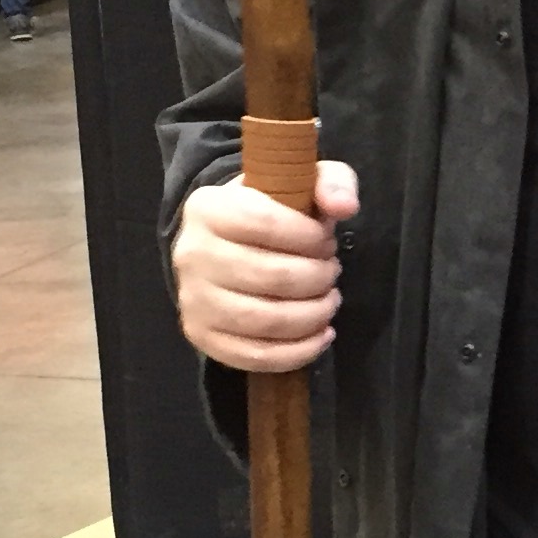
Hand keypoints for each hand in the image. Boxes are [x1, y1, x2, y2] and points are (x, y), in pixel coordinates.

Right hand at [171, 159, 358, 373]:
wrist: (226, 244)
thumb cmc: (270, 212)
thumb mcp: (301, 182)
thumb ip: (331, 182)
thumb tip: (345, 206)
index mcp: (209, 207)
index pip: (265, 222)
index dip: (310, 237)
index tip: (326, 241)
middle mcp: (192, 253)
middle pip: (272, 276)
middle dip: (318, 277)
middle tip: (331, 272)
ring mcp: (193, 299)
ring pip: (265, 320)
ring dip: (313, 314)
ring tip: (328, 301)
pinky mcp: (201, 335)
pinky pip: (255, 356)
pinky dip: (299, 351)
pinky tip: (321, 335)